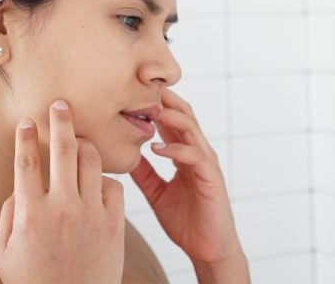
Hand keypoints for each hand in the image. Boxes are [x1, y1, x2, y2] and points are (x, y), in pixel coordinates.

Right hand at [0, 100, 124, 283]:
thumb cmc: (33, 283)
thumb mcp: (3, 253)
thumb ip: (8, 214)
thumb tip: (20, 187)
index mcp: (31, 212)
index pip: (26, 160)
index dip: (26, 135)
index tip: (27, 121)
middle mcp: (62, 207)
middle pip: (63, 149)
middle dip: (61, 119)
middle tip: (61, 104)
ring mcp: (91, 214)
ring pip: (92, 161)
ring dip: (86, 144)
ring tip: (81, 139)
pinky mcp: (114, 225)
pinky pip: (114, 186)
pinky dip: (105, 180)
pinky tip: (97, 182)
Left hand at [129, 88, 247, 274]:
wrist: (208, 249)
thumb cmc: (185, 220)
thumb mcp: (156, 191)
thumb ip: (143, 172)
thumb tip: (122, 154)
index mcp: (184, 153)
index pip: (170, 120)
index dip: (153, 104)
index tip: (129, 91)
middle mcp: (196, 152)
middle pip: (183, 114)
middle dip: (163, 99)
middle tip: (140, 86)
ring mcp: (205, 163)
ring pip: (191, 128)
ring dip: (171, 116)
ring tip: (149, 109)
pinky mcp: (211, 178)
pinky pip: (195, 156)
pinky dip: (176, 149)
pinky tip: (156, 147)